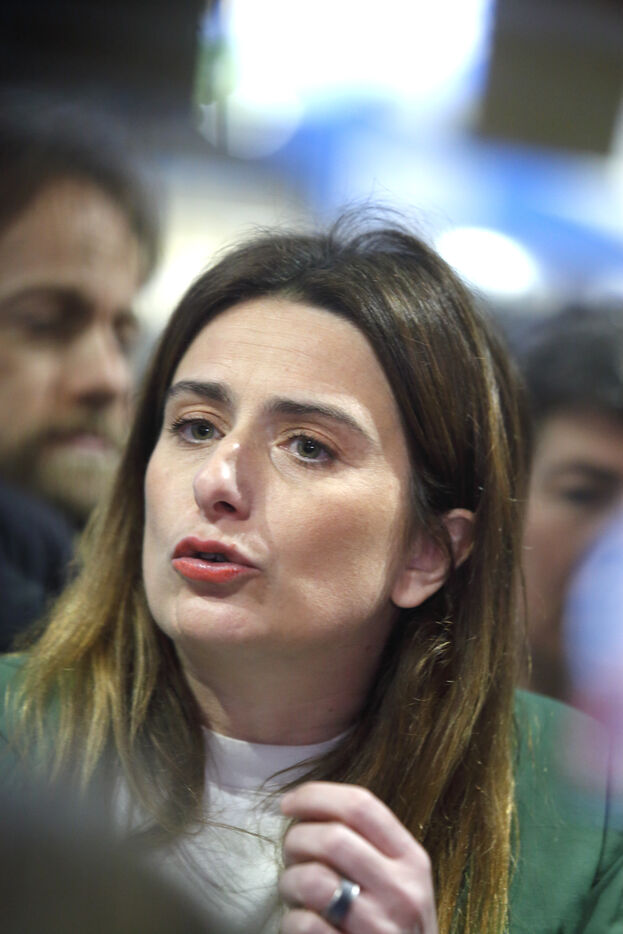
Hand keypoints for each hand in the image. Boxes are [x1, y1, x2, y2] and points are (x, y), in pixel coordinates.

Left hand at [279, 781, 437, 933]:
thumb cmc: (393, 925)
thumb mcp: (398, 880)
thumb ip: (369, 844)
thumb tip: (310, 806)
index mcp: (412, 860)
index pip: (362, 805)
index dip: (317, 795)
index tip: (289, 802)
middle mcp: (401, 890)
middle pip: (333, 838)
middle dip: (297, 838)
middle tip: (290, 851)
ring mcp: (380, 927)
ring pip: (314, 880)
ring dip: (289, 880)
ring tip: (292, 889)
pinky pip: (305, 924)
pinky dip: (290, 920)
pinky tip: (298, 922)